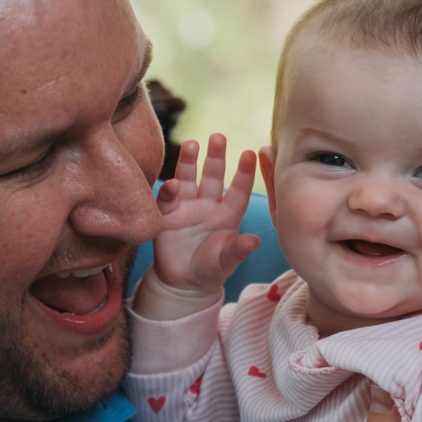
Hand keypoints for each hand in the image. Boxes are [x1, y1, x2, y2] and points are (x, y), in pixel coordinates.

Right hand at [135, 133, 259, 318]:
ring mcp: (187, 208)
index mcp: (229, 214)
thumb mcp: (226, 261)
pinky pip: (167, 199)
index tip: (250, 153)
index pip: (239, 189)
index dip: (245, 172)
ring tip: (192, 145)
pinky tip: (172, 184)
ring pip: (189, 179)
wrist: (183, 284)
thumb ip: (238, 250)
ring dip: (190, 163)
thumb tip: (254, 241)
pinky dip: (169, 191)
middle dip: (216, 156)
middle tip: (218, 137)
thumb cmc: (210, 271)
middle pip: (213, 176)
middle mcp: (208, 205)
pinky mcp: (167, 215)